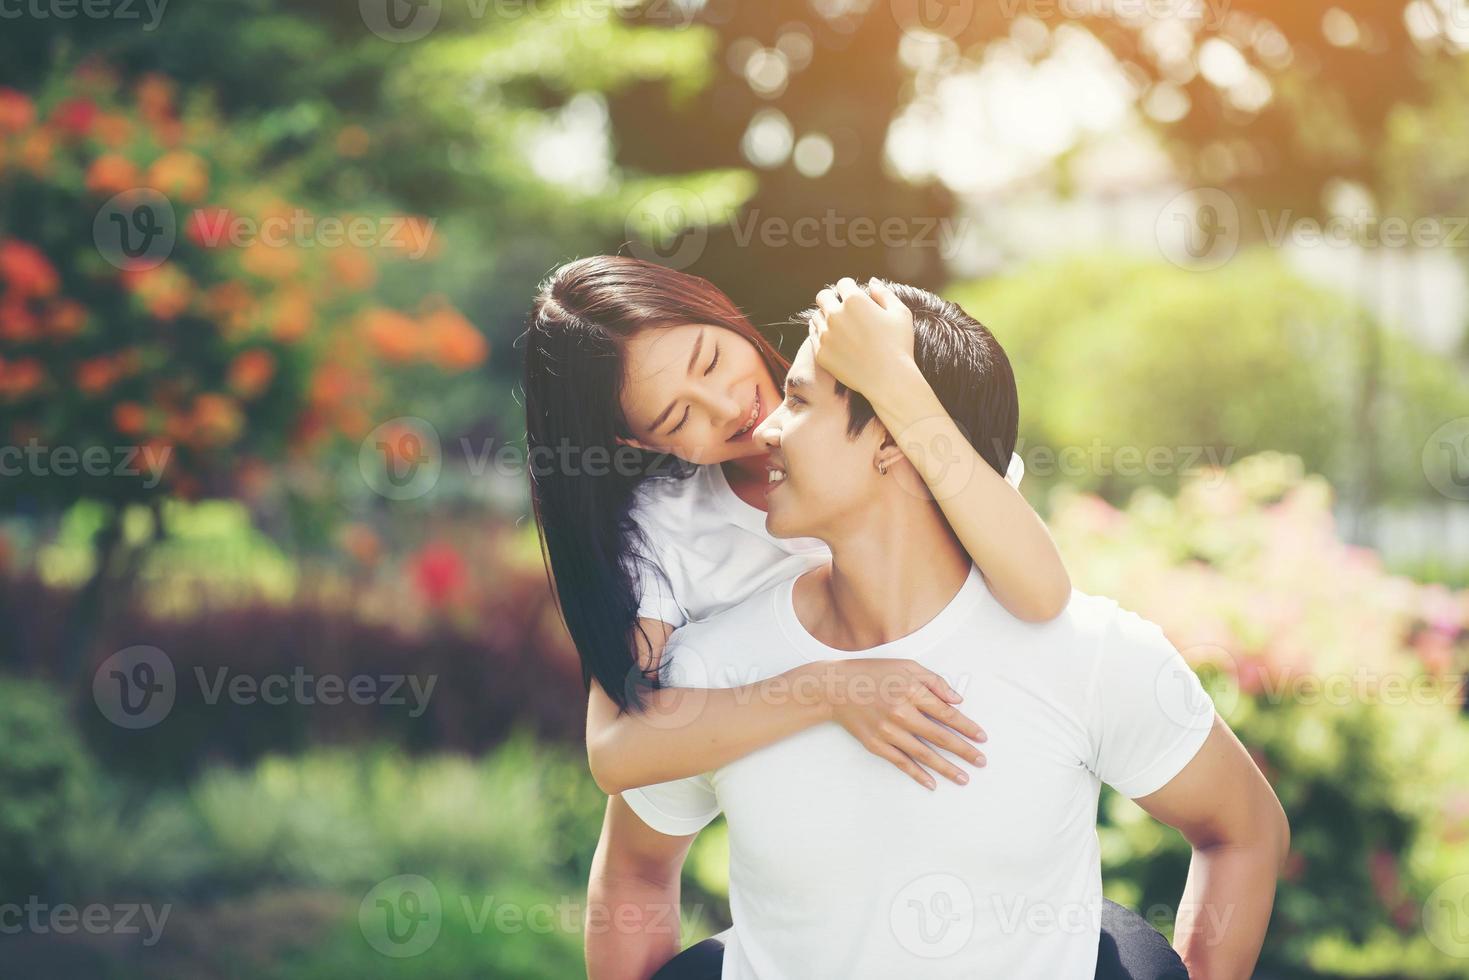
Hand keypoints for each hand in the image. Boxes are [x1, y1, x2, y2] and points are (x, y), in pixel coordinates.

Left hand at [810, 277, 915, 400]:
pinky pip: (813, 336)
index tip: (854, 298)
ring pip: (816, 316)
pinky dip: (821, 334)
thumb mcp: (900, 313)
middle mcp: (835, 314)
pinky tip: (833, 339)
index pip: (843, 284)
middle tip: (841, 309)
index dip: (850, 289)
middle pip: (822, 296)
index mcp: (854, 300)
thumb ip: (884, 293)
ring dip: (825, 317)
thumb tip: (871, 282)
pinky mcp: (820, 352)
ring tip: (838, 327)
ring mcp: (825, 334)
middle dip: (831, 299)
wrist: (889, 379)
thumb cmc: (899, 345)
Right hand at [819, 658, 986, 789]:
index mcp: (912, 692)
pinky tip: (931, 783)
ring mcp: (888, 731)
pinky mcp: (876, 744)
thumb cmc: (872, 674)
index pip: (947, 714)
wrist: (836, 688)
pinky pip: (901, 762)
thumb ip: (934, 681)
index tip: (981, 738)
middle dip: (964, 751)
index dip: (967, 727)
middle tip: (981, 761)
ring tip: (963, 778)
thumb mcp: (906, 667)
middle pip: (940, 737)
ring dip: (946, 768)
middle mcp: (901, 713)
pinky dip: (917, 774)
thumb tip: (957, 700)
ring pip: (924, 754)